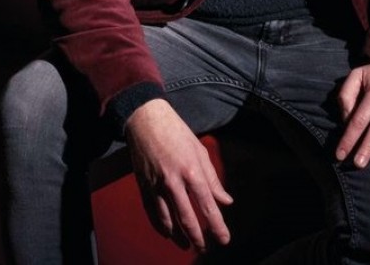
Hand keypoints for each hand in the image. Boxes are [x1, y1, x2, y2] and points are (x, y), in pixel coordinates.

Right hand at [124, 98, 233, 251]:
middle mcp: (174, 181)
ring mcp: (156, 185)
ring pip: (167, 220)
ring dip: (178, 236)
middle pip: (187, 218)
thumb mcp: (200, 151)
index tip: (224, 240)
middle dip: (197, 237)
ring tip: (187, 245)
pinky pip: (152, 212)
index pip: (207, 205)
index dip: (216, 226)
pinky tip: (168, 233)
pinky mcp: (144, 185)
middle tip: (204, 249)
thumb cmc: (177, 133)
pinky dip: (160, 226)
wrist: (146, 120)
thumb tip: (226, 201)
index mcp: (191, 171)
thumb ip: (213, 179)